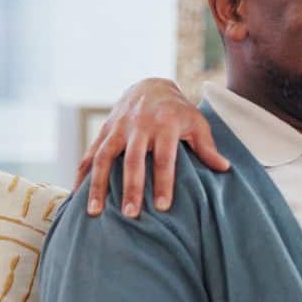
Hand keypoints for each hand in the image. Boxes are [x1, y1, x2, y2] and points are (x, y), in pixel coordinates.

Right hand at [76, 78, 228, 216]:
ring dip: (98, 185)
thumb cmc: (178, 111)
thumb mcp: (197, 123)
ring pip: (104, 158)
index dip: (163, 182)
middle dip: (130, 188)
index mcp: (165, 125)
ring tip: (94, 211)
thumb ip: (207, 147)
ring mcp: (118, 128)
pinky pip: (90, 154)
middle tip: (130, 215)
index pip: (165, 158)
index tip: (162, 206)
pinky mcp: (103, 131)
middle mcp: (139, 126)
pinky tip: (77, 196)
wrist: (150, 86)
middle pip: (133, 161)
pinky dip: (82, 174)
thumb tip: (224, 168)